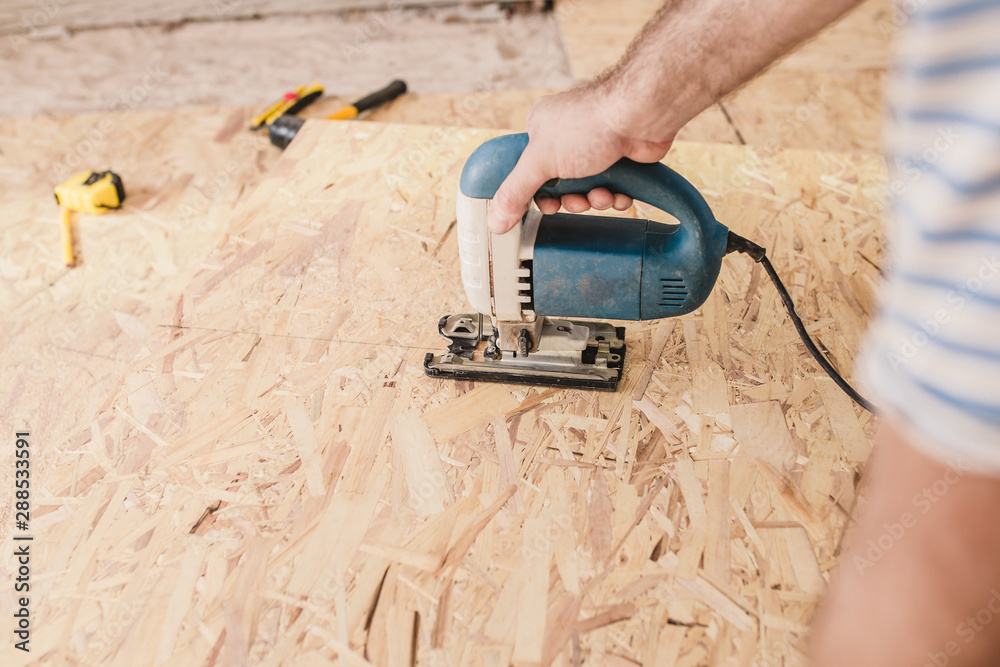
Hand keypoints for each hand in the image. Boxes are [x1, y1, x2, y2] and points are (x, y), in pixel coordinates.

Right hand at [487, 86, 674, 233]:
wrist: (642, 116)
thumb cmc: (591, 125)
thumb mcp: (541, 162)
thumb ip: (515, 192)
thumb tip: (495, 221)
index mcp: (541, 128)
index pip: (528, 170)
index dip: (536, 193)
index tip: (546, 204)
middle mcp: (566, 136)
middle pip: (558, 185)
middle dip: (570, 199)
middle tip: (576, 199)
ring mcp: (594, 147)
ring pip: (585, 190)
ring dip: (594, 199)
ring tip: (600, 194)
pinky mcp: (619, 159)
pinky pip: (609, 188)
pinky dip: (614, 195)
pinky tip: (618, 192)